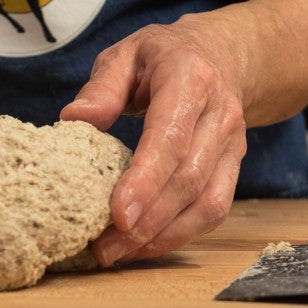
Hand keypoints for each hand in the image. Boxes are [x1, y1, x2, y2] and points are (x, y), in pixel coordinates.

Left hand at [61, 13, 247, 265]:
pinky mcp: (232, 166)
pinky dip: (180, 234)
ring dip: (164, 236)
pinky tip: (145, 245)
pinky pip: (214, 209)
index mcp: (189, 80)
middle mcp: (218, 115)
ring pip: (207, 203)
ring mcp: (232, 144)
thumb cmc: (163, 57)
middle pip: (188, 179)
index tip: (117, 214)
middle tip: (105, 247)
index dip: (145, 179)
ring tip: (119, 253)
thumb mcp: (125, 54)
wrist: (221, 55)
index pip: (170, 137)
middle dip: (148, 221)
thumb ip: (102, 86)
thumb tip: (75, 119)